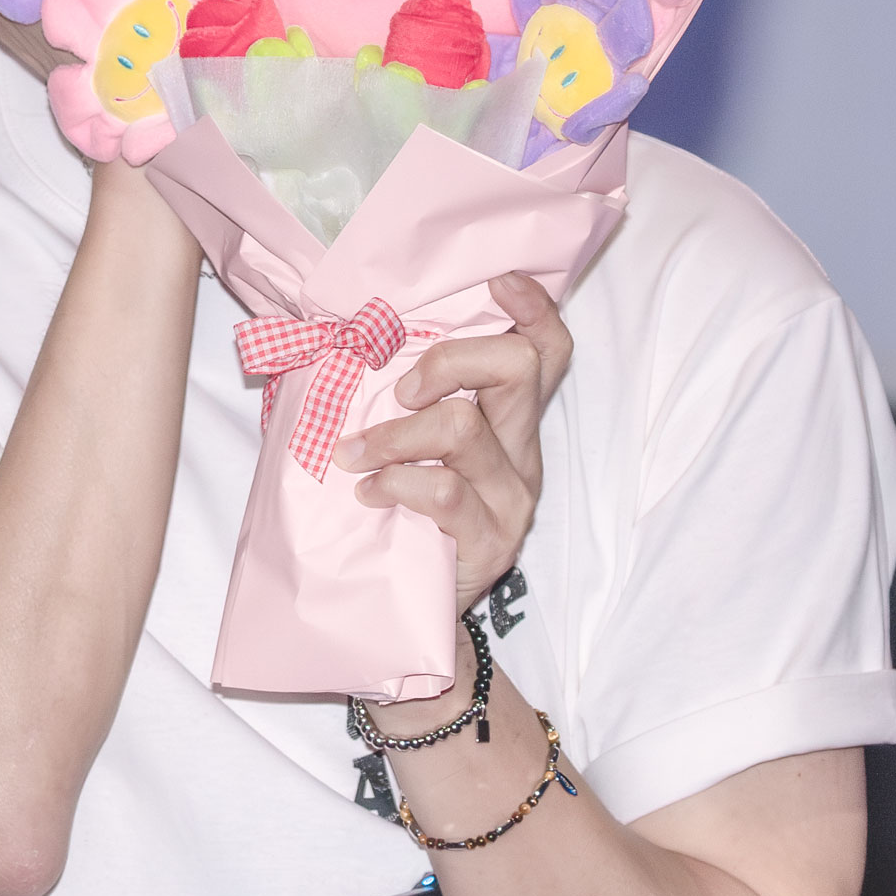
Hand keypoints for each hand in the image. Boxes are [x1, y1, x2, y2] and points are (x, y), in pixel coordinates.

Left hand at [333, 273, 574, 615]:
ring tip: (354, 456)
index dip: (533, 309)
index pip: (547, 350)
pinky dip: (396, 480)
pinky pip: (445, 488)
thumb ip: (409, 400)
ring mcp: (514, 495)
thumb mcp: (415, 447)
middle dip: (447, 362)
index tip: (500, 280)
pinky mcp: (494, 539)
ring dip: (394, 434)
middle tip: (400, 392)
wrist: (417, 614)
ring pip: (463, 427)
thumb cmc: (404, 514)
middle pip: (516, 367)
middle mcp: (524, 450)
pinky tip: (369, 492)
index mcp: (510, 418)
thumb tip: (348, 337)